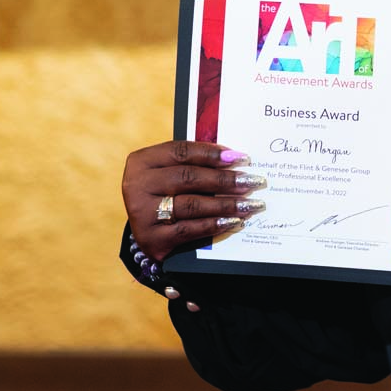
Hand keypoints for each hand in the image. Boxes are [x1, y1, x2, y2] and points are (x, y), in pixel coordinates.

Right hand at [122, 140, 265, 260]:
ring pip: (192, 204)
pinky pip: (190, 229)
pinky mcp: (151, 238)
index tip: (240, 158)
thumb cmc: (166, 194)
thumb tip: (235, 158)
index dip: (212, 153)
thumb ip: (195, 163)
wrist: (147, 231)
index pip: (181, 152)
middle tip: (252, 182)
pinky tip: (234, 221)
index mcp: (142, 162)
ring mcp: (142, 213)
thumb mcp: (171, 173)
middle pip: (189, 178)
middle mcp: (137, 185)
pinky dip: (215, 225)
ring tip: (251, 204)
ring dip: (226, 204)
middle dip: (225, 180)